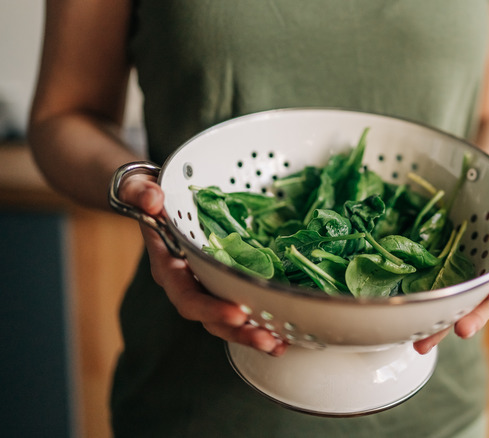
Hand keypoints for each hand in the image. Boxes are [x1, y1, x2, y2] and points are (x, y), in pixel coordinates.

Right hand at [119, 175, 286, 355]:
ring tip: (279, 345)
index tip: (237, 313)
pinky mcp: (224, 282)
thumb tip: (152, 199)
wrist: (153, 200)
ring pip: (228, 320)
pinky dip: (262, 320)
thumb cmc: (148, 196)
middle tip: (267, 340)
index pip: (187, 296)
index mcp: (169, 268)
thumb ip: (141, 193)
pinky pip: (242, 306)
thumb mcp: (140, 189)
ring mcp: (207, 285)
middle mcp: (188, 284)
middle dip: (238, 332)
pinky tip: (285, 332)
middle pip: (211, 319)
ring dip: (254, 334)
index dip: (210, 308)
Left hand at [413, 175, 488, 353]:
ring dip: (439, 328)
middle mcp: (481, 275)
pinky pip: (426, 296)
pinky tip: (405, 329)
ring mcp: (456, 277)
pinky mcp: (432, 275)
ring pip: (450, 308)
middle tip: (462, 328)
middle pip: (479, 304)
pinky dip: (417, 314)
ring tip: (424, 344)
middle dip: (472, 318)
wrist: (472, 188)